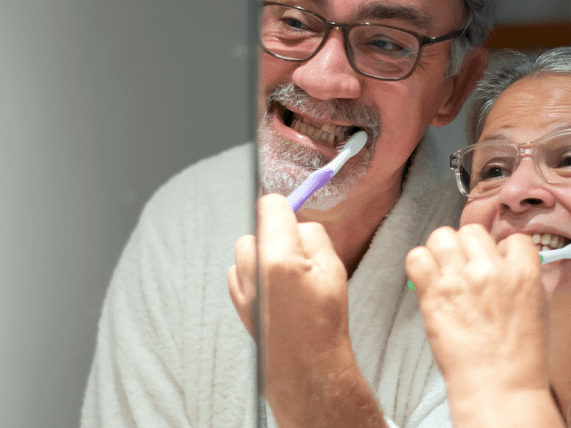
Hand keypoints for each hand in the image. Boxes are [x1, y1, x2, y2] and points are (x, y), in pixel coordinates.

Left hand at [228, 194, 375, 426]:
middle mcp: (253, 269)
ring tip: (287, 277)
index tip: (292, 215)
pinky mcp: (236, 299)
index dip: (284, 207)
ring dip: (263, 254)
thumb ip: (313, 235)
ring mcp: (241, 286)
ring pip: (247, 249)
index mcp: (279, 257)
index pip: (270, 206)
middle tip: (298, 255)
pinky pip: (240, 271)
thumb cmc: (324, 320)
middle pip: (257, 227)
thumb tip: (296, 221)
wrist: (306, 365)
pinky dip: (254, 273)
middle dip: (275, 234)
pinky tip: (275, 292)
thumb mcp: (334, 269)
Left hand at [406, 225, 551, 413]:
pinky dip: (419, 264)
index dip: (501, 251)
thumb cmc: (520, 358)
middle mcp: (491, 270)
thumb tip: (502, 262)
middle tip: (465, 268)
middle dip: (468, 248)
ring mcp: (461, 280)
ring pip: (442, 236)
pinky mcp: (434, 294)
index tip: (495, 264)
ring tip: (444, 272)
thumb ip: (520, 279)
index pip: (512, 238)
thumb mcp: (537, 309)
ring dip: (442, 251)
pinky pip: (417, 257)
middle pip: (472, 231)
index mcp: (524, 272)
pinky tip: (427, 280)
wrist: (499, 387)